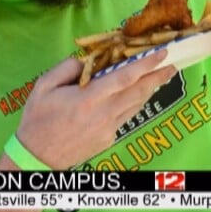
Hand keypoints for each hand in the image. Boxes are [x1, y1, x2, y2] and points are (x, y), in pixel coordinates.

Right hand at [14, 52, 176, 168]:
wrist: (37, 157)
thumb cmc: (38, 120)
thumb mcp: (43, 86)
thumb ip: (66, 68)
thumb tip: (86, 60)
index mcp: (89, 99)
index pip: (125, 78)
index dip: (146, 64)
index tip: (162, 54)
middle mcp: (104, 114)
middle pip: (139, 92)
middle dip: (158, 76)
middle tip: (172, 64)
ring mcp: (109, 128)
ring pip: (136, 105)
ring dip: (150, 89)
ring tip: (161, 76)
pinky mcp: (109, 138)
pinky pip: (127, 116)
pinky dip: (135, 103)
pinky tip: (137, 95)